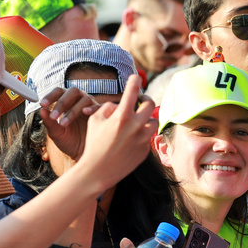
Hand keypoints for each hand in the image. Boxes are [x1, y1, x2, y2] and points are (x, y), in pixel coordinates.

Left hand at [39, 86, 100, 163]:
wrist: (84, 155)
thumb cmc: (70, 143)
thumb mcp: (57, 134)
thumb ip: (49, 123)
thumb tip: (41, 111)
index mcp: (68, 103)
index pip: (59, 92)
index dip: (50, 96)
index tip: (42, 104)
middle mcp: (80, 101)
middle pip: (73, 91)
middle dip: (62, 102)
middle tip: (54, 116)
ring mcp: (92, 106)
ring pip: (85, 99)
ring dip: (73, 110)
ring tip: (64, 124)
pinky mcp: (103, 114)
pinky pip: (100, 106)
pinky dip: (93, 108)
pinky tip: (85, 112)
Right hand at [72, 75, 156, 194]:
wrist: (98, 171)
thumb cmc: (94, 144)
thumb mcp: (95, 121)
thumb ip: (108, 107)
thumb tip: (119, 103)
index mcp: (122, 116)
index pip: (133, 90)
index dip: (135, 80)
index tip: (135, 76)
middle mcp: (136, 126)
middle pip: (150, 104)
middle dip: (145, 99)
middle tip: (140, 99)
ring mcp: (143, 139)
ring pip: (153, 121)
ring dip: (146, 119)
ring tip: (136, 121)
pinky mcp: (146, 150)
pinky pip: (148, 137)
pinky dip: (142, 135)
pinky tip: (130, 140)